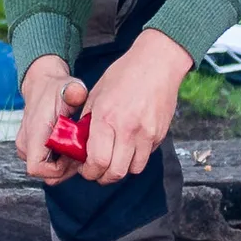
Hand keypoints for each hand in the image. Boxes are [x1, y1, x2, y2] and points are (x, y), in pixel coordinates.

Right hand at [18, 55, 88, 184]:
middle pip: (45, 174)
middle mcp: (26, 143)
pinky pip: (45, 165)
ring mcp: (25, 148)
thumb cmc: (55, 88)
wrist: (42, 84)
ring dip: (64, 165)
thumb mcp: (69, 87)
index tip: (74, 156)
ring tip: (76, 148)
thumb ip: (75, 91)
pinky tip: (69, 147)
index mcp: (34, 132)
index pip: (37, 168)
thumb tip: (77, 93)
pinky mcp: (29, 149)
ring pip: (46, 171)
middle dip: (66, 168)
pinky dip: (59, 161)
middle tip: (81, 152)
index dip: (58, 169)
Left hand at [80, 30, 192, 183]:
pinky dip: (136, 157)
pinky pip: (146, 156)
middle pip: (116, 173)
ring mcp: (147, 133)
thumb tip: (81, 145)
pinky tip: (129, 145)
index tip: (85, 169)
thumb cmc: (124, 74)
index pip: (97, 161)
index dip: (89, 171)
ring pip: (133, 169)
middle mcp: (128, 129)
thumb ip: (88, 122)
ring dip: (121, 169)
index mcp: (107, 118)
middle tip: (98, 171)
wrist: (157, 63)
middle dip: (103, 177)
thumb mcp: (96, 94)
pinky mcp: (160, 134)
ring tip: (114, 160)